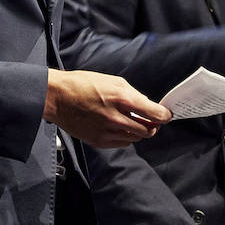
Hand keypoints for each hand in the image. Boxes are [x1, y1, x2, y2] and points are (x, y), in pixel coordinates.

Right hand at [44, 69, 171, 148]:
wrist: (58, 97)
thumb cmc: (84, 84)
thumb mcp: (113, 81)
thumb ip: (134, 95)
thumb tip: (148, 106)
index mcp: (123, 99)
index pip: (155, 114)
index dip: (164, 116)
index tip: (166, 116)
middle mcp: (117, 118)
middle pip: (148, 130)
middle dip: (153, 125)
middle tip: (151, 120)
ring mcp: (107, 131)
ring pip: (135, 138)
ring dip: (138, 131)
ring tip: (132, 122)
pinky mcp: (99, 141)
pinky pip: (121, 143)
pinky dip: (125, 137)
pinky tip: (119, 127)